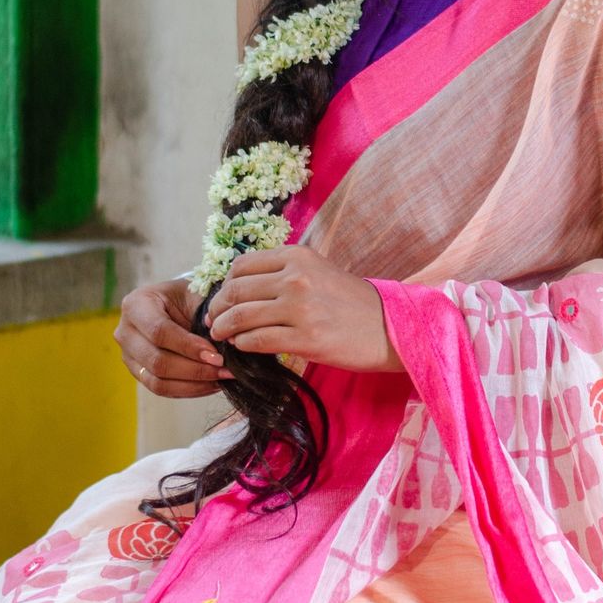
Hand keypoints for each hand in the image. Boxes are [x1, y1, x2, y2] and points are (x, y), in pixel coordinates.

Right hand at [114, 278, 231, 397]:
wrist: (176, 305)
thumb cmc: (187, 298)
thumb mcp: (196, 295)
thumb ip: (208, 315)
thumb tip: (224, 341)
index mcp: (136, 304)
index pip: (159, 331)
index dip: (188, 347)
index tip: (216, 356)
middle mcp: (125, 331)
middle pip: (157, 361)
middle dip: (195, 369)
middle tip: (224, 370)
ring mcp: (128, 355)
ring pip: (158, 381)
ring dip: (194, 384)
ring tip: (221, 378)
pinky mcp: (137, 372)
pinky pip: (161, 389)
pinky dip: (189, 390)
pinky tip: (211, 384)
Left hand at [206, 246, 403, 373]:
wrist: (388, 327)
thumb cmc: (351, 302)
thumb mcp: (319, 272)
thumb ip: (283, 273)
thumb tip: (240, 286)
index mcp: (298, 256)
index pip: (242, 265)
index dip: (224, 284)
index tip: (222, 299)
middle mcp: (296, 277)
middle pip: (236, 290)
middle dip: (218, 308)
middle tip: (213, 321)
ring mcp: (300, 308)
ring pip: (242, 316)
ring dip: (224, 328)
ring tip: (221, 336)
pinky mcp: (305, 338)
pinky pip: (257, 340)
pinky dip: (243, 344)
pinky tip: (243, 347)